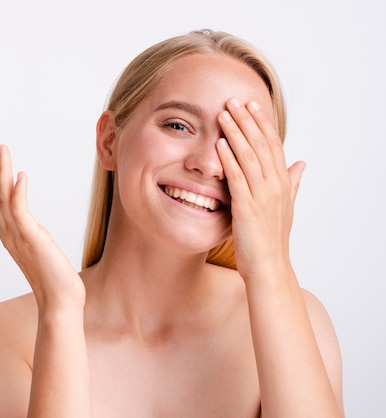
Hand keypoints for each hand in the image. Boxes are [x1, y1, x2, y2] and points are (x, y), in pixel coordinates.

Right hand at [0, 137, 85, 310]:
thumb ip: (30, 235)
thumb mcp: (38, 250)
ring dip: (0, 171)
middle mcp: (8, 234)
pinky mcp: (32, 240)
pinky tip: (20, 175)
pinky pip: (20, 211)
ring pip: (3, 198)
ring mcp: (17, 237)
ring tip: (0, 147)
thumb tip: (30, 227)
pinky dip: (18, 192)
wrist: (60, 303)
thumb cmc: (54, 280)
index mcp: (8, 235)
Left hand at [215, 99, 304, 281]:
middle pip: (261, 145)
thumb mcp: (285, 207)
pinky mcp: (247, 208)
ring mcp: (262, 196)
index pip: (273, 145)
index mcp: (283, 183)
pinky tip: (219, 144)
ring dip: (236, 133)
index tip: (252, 105)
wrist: (269, 266)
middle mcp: (275, 185)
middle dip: (247, 121)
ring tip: (224, 114)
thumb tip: (302, 164)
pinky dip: (229, 160)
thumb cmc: (272, 238)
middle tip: (233, 100)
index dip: (262, 124)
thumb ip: (292, 183)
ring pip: (249, 156)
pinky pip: (237, 178)